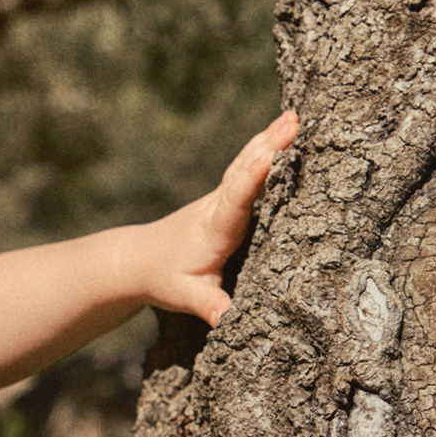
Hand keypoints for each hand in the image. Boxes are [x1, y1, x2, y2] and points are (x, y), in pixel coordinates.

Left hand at [147, 109, 298, 326]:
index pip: (235, 199)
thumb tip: (228, 320)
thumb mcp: (186, 297)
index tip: (269, 154)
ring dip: (270, 138)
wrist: (141, 259)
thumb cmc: (165, 277)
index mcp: (213, 229)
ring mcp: (221, 197)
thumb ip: (208, 306)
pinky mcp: (226, 196)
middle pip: (244, 170)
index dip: (252, 178)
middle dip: (269, 146)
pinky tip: (282, 129)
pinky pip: (248, 166)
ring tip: (294, 116)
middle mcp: (217, 206)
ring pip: (246, 162)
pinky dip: (265, 146)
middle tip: (294, 121)